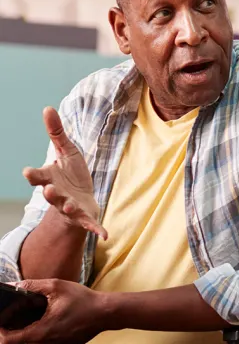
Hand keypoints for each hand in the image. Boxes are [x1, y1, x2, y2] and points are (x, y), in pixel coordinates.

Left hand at [0, 279, 108, 343]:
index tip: (2, 322)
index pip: (8, 340)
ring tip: (24, 334)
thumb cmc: (83, 300)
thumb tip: (12, 285)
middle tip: (11, 331)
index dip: (1, 331)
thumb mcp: (56, 286)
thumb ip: (31, 285)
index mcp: (40, 332)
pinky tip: (43, 334)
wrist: (106, 313)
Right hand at [23, 108, 106, 239]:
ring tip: (70, 206)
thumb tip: (47, 108)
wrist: (82, 199)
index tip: (27, 172)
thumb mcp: (66, 152)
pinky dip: (97, 230)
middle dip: (49, 193)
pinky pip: (90, 225)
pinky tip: (105, 235)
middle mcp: (57, 195)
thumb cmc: (70, 174)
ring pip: (67, 209)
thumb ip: (56, 133)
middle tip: (47, 190)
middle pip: (50, 195)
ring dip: (68, 207)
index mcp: (50, 179)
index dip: (33, 175)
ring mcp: (70, 208)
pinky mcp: (85, 218)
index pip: (38, 177)